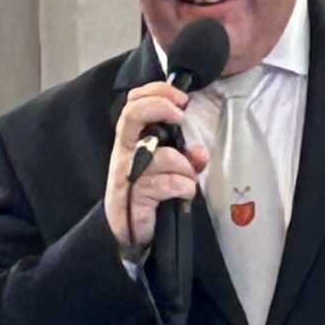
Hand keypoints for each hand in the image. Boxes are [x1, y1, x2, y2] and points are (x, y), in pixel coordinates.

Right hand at [105, 81, 210, 251]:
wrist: (128, 232)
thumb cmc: (147, 194)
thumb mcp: (169, 170)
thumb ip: (186, 158)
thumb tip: (200, 152)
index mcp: (130, 140)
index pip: (134, 102)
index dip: (156, 92)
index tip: (181, 99)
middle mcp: (124, 152)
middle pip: (132, 114)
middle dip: (160, 106)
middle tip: (180, 115)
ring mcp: (127, 174)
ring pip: (164, 156)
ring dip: (185, 167)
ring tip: (188, 179)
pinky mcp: (134, 196)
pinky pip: (168, 184)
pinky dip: (183, 187)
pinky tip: (183, 194)